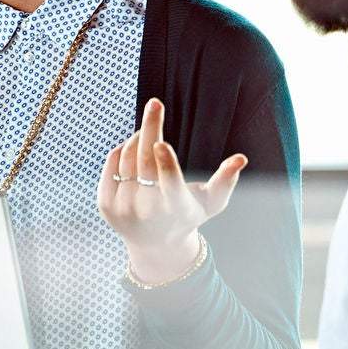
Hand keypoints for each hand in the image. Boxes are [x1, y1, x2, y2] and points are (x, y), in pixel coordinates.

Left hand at [98, 97, 244, 283]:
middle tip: (155, 104)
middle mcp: (147, 211)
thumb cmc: (189, 214)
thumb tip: (241, 158)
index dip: (166, 165)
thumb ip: (226, 180)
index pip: (170, 186)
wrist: (156, 244)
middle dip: (151, 127)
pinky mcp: (106, 204)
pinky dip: (123, 150)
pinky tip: (134, 148)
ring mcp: (123, 208)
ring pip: (128, 158)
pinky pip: (112, 162)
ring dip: (139, 138)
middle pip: (145, 162)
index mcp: (176, 209)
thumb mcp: (212, 202)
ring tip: (149, 133)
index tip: (162, 143)